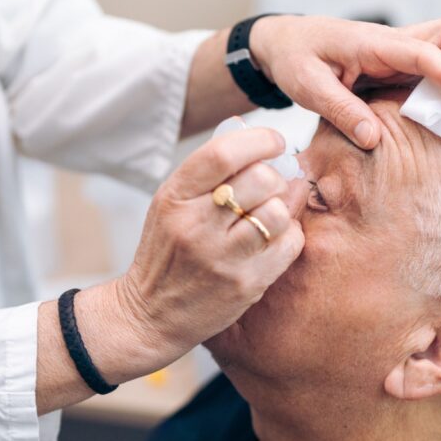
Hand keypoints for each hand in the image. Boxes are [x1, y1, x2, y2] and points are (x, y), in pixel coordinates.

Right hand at [111, 127, 305, 376]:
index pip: (223, 153)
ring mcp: (222, 258)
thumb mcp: (171, 203)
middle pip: (259, 179)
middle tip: (270, 186)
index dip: (260, 140)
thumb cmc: (167, 252)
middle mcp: (196, 225)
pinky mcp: (245, 284)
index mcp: (175, 197)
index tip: (274, 142)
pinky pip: (289, 245)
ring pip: (278, 212)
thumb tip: (246, 126)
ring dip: (282, 208)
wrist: (150, 314)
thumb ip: (207, 169)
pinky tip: (273, 239)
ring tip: (269, 214)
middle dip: (274, 177)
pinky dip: (289, 236)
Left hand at [250, 15, 440, 149]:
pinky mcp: (400, 67)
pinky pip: (439, 66)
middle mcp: (394, 43)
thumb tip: (373, 138)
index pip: (426, 53)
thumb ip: (341, 110)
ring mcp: (401, 54)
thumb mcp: (308, 87)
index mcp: (374, 44)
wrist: (285, 43)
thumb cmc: (294, 59)